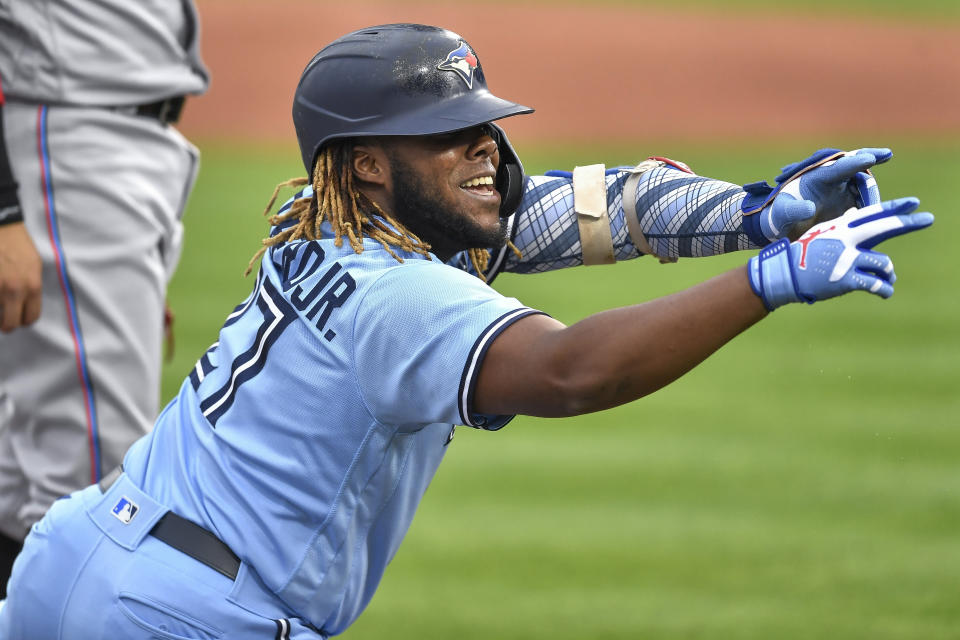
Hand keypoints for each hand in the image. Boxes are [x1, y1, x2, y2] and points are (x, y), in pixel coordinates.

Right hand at [0, 222, 42, 330]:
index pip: (30, 318)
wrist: (1, 226)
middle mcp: (14, 290)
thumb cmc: (18, 244)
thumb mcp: (34, 266)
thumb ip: (31, 287)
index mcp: (32, 286)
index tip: (18, 318)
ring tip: (0, 294)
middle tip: (3, 318)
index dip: (23, 320)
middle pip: (10, 324)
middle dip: (6, 324)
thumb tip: (26, 305)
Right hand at [748, 197, 931, 310]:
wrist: (783, 275)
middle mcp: (846, 240)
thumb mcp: (820, 235)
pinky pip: (877, 285)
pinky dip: (884, 289)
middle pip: (884, 228)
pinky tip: (885, 292)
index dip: (894, 208)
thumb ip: (841, 228)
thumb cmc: (801, 256)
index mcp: (841, 229)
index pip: (872, 214)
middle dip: (909, 222)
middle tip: (929, 218)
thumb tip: (856, 217)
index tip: (914, 202)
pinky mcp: (846, 280)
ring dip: (888, 272)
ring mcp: (847, 259)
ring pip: (884, 263)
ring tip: (886, 279)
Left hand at [757, 147, 890, 241]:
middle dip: (870, 177)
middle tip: (880, 179)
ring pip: (866, 189)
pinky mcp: (851, 205)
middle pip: (859, 173)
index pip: (840, 166)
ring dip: (871, 198)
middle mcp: (835, 180)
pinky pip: (865, 205)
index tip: (870, 158)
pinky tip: (869, 220)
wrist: (786, 228)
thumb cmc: (780, 216)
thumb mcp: (783, 212)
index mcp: (818, 175)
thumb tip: (810, 209)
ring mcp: (844, 192)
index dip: (855, 162)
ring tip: (869, 213)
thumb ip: (794, 210)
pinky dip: (869, 211)